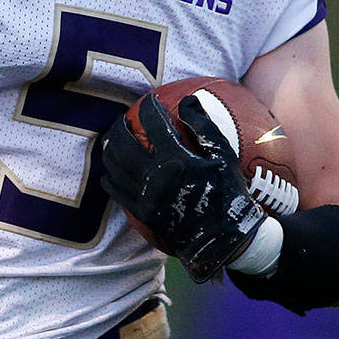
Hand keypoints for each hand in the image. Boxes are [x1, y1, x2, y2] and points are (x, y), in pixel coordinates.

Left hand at [101, 95, 267, 282]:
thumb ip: (204, 126)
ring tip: (113, 140)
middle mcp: (157, 177)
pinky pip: (115, 190)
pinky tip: (112, 170)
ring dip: (110, 148)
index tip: (151, 100)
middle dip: (119, 126)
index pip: (155, 123)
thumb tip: (188, 100)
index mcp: (179, 160)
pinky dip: (109, 176)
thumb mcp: (224, 157)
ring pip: (114, 165)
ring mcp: (145, 196)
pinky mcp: (140, 212)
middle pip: (124, 143)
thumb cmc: (229, 193)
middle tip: (123, 119)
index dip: (150, 106)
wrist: (222, 239)